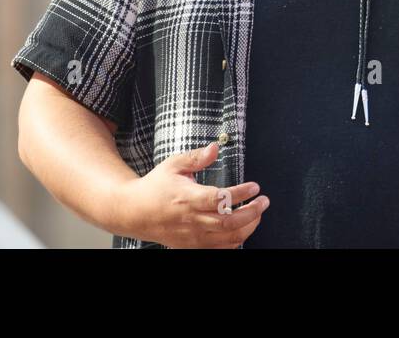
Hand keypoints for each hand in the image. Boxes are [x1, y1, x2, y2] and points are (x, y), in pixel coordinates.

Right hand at [108, 141, 268, 247]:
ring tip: (257, 214)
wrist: (134, 212)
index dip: (241, 194)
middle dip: (252, 213)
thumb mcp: (173, 164)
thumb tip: (216, 147)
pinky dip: (235, 241)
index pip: (220, 199)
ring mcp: (192, 237)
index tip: (255, 186)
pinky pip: (219, 250)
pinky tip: (242, 229)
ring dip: (248, 227)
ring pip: (228, 239)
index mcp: (188, 198)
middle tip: (264, 201)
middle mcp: (192, 220)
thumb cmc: (155, 186)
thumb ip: (196, 157)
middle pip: (229, 223)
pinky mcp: (191, 246)